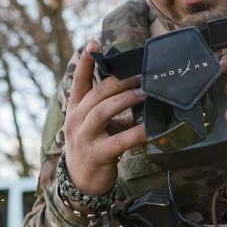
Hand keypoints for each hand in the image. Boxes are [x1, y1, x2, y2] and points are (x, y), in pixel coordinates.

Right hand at [63, 40, 146, 194]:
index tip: (94, 41)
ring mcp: (84, 138)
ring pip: (102, 111)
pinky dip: (136, 133)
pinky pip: (119, 140)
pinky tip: (151, 129)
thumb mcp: (96, 125)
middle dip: (118, 81)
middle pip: (95, 94)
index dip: (85, 61)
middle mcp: (76, 121)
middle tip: (140, 75)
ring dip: (125, 100)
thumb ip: (109, 108)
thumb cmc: (94, 147)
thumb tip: (138, 89)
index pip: (78, 81)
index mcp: (75, 110)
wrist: (81, 184)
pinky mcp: (96, 155)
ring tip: (144, 93)